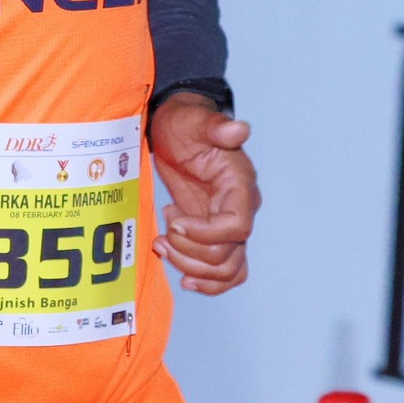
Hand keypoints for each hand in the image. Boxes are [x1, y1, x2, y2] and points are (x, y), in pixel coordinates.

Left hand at [150, 94, 257, 295]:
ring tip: (163, 246)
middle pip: (227, 255)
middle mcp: (240, 210)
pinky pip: (225, 271)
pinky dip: (207, 282)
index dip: (204, 234)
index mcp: (240, 186)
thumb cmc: (186, 124)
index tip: (174, 220)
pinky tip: (183, 278)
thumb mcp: (194, 120)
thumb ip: (216, 126)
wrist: (177, 131)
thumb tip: (239, 129)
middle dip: (189, 252)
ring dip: (191, 268)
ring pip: (226, 269)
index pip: (236, 227)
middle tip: (163, 235)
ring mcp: (227, 225)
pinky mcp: (213, 234)